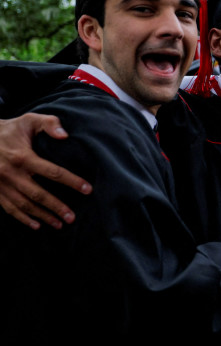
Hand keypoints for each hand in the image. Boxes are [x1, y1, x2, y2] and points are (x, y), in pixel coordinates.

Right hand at [0, 114, 90, 229]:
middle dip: (56, 207)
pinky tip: (36, 225)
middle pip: (38, 194)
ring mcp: (1, 184)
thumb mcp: (29, 120)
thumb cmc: (11, 129)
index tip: (88, 190)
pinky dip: (22, 218)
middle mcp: (11, 173)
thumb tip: (65, 135)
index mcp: (23, 157)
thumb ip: (49, 124)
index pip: (52, 172)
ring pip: (24, 205)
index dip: (71, 181)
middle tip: (72, 217)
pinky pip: (9, 208)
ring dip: (42, 216)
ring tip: (59, 224)